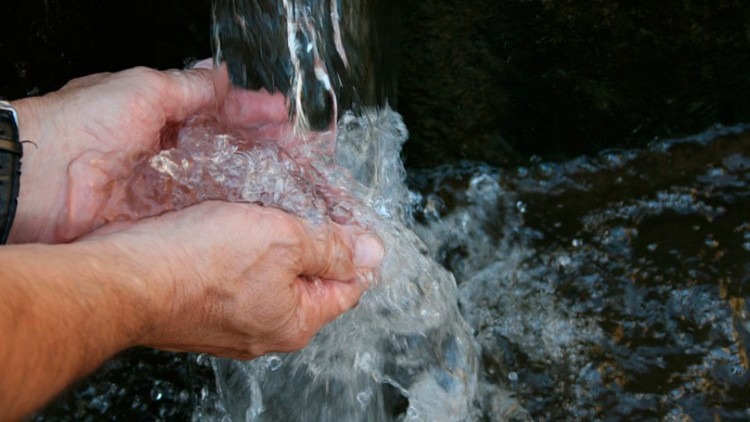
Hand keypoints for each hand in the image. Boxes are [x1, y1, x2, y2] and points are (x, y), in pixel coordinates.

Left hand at [8, 65, 290, 243]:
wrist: (35, 185)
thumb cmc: (81, 126)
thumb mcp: (142, 90)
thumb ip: (187, 87)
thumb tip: (219, 75)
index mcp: (161, 113)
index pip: (219, 111)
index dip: (252, 114)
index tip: (282, 118)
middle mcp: (167, 152)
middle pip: (227, 150)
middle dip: (264, 150)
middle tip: (300, 155)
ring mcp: (166, 188)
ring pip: (222, 184)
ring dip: (256, 184)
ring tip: (292, 186)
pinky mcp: (161, 221)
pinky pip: (205, 214)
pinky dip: (233, 214)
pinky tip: (260, 215)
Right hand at [86, 201, 383, 357]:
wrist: (124, 279)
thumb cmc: (199, 263)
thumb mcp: (284, 241)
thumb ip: (331, 247)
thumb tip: (373, 252)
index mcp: (296, 322)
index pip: (348, 286)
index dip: (353, 247)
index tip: (346, 219)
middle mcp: (266, 330)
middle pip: (309, 281)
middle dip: (311, 241)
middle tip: (303, 205)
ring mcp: (232, 324)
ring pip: (271, 276)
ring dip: (273, 242)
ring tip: (264, 210)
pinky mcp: (203, 309)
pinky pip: (237, 278)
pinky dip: (242, 251)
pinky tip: (232, 226)